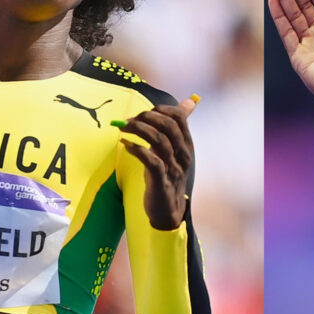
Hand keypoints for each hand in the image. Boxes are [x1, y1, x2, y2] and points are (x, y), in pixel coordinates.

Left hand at [115, 95, 197, 229]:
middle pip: (169, 127)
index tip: (145, 112)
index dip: (162, 110)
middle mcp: (183, 155)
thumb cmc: (168, 177)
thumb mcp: (174, 150)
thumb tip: (189, 102)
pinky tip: (126, 145)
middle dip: (147, 118)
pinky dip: (137, 150)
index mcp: (187, 146)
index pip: (180, 118)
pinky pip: (151, 161)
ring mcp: (173, 168)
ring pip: (160, 141)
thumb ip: (176, 128)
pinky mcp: (161, 181)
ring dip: (139, 130)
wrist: (168, 211)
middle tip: (129, 119)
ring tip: (124, 128)